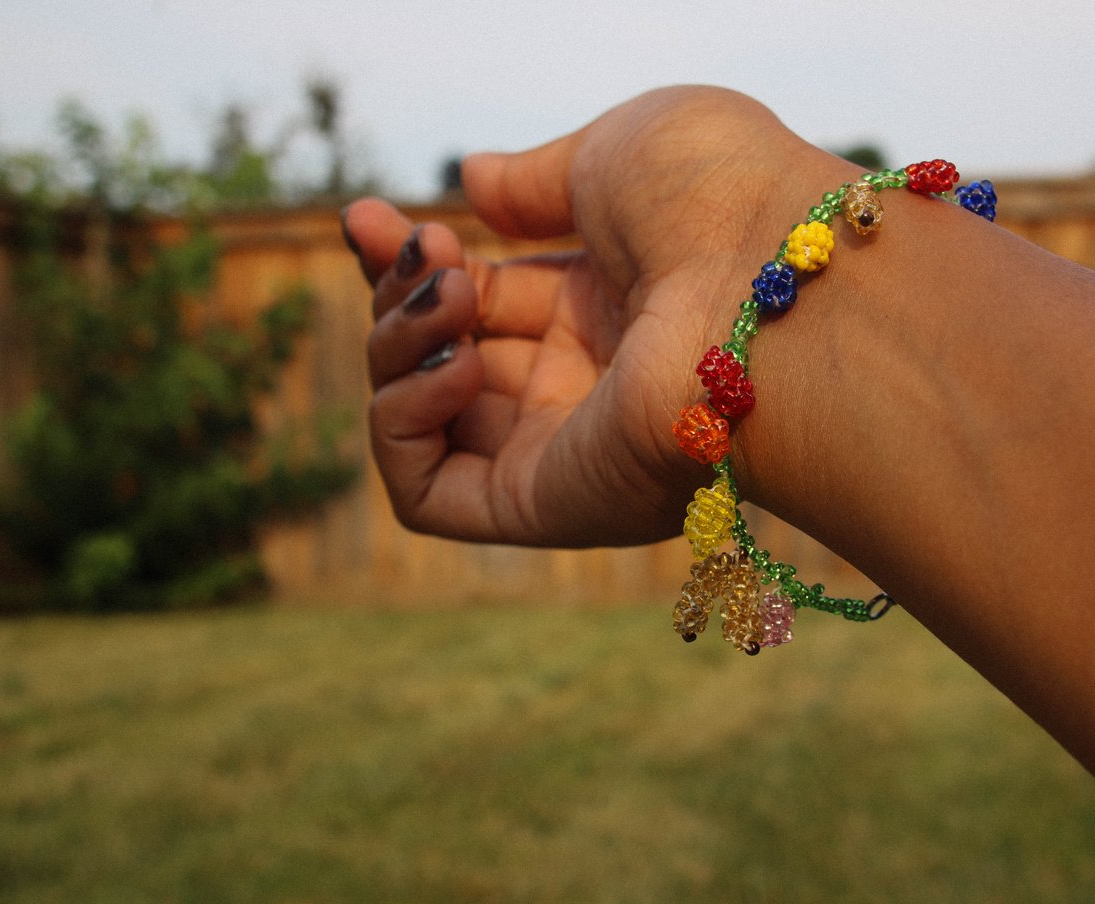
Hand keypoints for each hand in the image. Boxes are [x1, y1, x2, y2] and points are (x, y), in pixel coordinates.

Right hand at [345, 86, 847, 546]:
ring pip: (421, 425)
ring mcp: (561, 449)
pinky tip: (449, 366)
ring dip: (397, 350)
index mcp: (604, 309)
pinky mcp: (545, 508)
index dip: (411, 264)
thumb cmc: (717, 199)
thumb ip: (529, 181)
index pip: (477, 300)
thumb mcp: (610, 157)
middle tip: (424, 251)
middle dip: (396, 299)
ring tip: (452, 299)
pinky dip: (401, 424)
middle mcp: (581, 385)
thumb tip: (472, 181)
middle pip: (441, 358)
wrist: (775, 276)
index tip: (368, 219)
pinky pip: (426, 495)